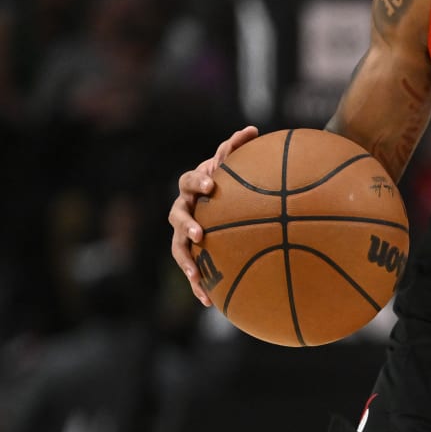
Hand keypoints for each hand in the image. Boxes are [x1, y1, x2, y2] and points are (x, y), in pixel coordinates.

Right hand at [168, 125, 257, 306]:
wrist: (217, 198)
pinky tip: (208, 302)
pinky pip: (191, 270)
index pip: (191, 180)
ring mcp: (182, 232)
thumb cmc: (228, 180)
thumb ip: (239, 148)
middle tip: (198, 234)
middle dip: (186, 225)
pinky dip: (197, 285)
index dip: (199, 181)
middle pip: (177, 215)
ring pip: (177, 248)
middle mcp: (183, 208)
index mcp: (194, 186)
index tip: (212, 185)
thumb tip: (253, 128)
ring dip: (186, 261)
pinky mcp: (190, 252)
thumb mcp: (232, 164)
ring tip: (195, 274)